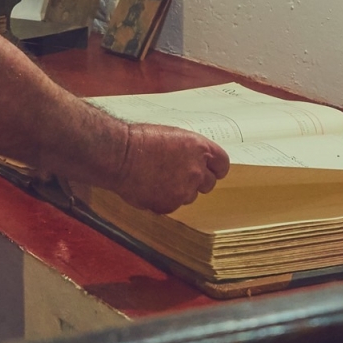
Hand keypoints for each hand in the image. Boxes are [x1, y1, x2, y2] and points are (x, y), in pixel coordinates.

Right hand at [110, 124, 229, 213]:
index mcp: (199, 148)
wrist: (120, 155)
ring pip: (190, 196)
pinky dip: (163, 200)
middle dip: (197, 182)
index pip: (223, 164)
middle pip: (209, 184)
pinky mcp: (170, 204)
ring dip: (179, 191)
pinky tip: (149, 187)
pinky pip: (172, 206)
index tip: (210, 171)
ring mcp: (184, 189)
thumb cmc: (139, 140)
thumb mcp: (172, 136)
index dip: (215, 169)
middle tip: (178, 176)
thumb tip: (194, 161)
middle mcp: (196, 170)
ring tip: (158, 179)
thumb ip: (189, 151)